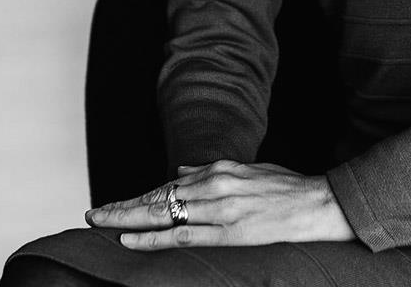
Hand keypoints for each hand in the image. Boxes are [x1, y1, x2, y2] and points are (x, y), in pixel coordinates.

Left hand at [85, 161, 354, 249]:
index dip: (138, 197)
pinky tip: (132, 240)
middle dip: (122, 207)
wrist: (317, 202)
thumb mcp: (248, 170)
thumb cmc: (286, 188)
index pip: (167, 186)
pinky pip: (182, 236)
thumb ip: (212, 171)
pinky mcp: (228, 231)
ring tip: (102, 225)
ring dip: (129, 221)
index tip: (114, 205)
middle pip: (157, 198)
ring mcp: (220, 208)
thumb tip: (180, 174)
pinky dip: (153, 239)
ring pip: (163, 215)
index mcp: (219, 169)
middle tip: (93, 214)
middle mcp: (214, 184)